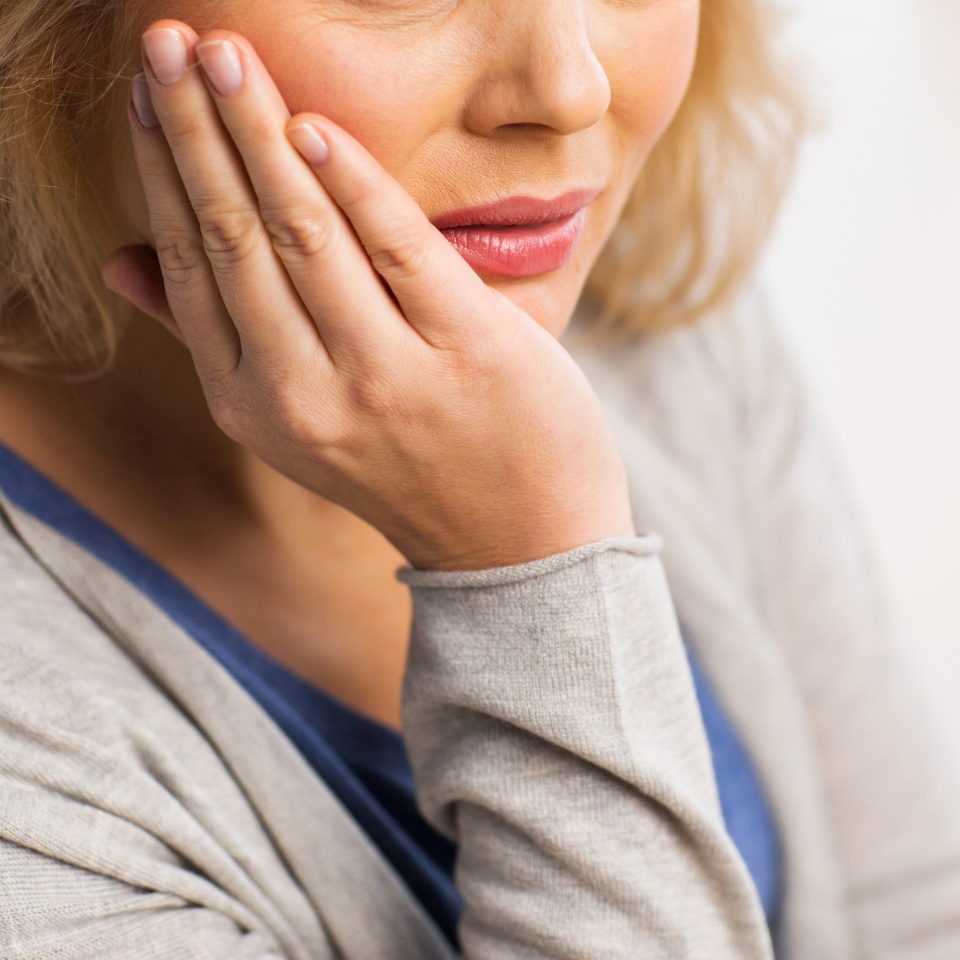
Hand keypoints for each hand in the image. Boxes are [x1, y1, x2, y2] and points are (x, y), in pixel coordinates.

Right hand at [104, 20, 634, 570]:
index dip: (164, 173)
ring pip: (303, 233)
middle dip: (197, 130)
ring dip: (256, 132)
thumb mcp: (300, 424)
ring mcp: (389, 378)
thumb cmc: (410, 466)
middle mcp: (307, 397)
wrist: (517, 544)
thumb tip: (120, 263)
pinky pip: (398, 248)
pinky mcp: (468, 351)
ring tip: (224, 53)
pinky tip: (311, 123)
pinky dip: (352, 179)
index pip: (193, 267)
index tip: (151, 95)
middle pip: (235, 238)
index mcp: (256, 408)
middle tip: (168, 40)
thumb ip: (219, 343)